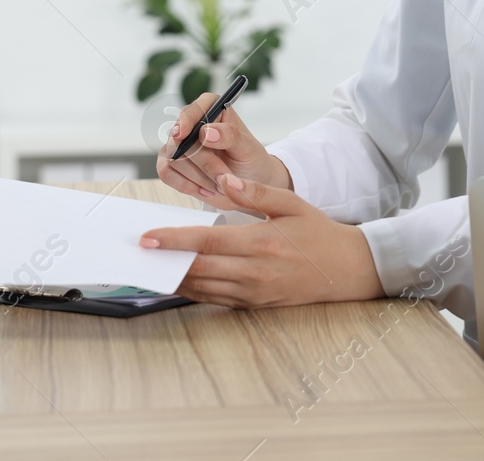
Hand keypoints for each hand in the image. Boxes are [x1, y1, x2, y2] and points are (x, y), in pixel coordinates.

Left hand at [140, 173, 383, 307]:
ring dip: (175, 278)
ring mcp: (254, 292)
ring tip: (149, 266)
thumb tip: (226, 180)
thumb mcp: (292, 204)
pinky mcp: (254, 304)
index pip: (207, 242)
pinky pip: (216, 299)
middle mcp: (254, 272)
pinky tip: (179, 279)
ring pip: (203, 288)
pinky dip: (194, 290)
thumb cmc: (318, 233)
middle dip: (165, 261)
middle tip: (137, 254)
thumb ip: (256, 193)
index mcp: (261, 243)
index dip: (174, 240)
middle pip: (199, 268)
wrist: (346, 270)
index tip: (148, 238)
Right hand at [157, 92, 292, 208]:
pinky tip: (206, 190)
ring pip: (174, 158)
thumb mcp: (248, 148)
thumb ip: (231, 136)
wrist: (247, 182)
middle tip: (224, 178)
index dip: (185, 121)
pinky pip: (165, 173)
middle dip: (204, 163)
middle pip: (181, 140)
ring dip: (198, 177)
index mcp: (211, 107)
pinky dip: (186, 185)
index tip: (182, 134)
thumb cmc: (249, 159)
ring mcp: (177, 143)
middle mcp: (191, 122)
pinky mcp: (170, 163)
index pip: (192, 110)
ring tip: (220, 185)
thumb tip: (206, 132)